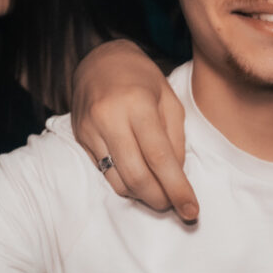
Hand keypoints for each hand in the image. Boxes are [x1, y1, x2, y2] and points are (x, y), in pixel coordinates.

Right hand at [69, 39, 195, 221]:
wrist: (100, 61)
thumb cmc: (142, 79)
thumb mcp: (170, 100)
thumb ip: (176, 139)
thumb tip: (177, 176)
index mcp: (138, 104)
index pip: (159, 158)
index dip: (177, 188)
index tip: (191, 211)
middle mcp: (110, 118)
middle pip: (137, 175)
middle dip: (159, 198)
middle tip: (174, 206)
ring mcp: (91, 129)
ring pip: (118, 180)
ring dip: (142, 195)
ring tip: (159, 193)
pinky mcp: (80, 138)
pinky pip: (104, 173)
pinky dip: (125, 184)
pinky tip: (138, 180)